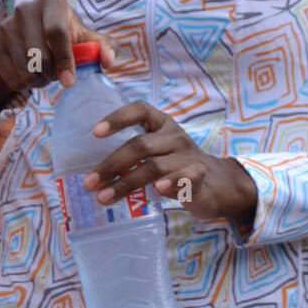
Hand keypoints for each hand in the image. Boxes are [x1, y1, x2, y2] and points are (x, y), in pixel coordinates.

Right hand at [0, 0, 116, 111]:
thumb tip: (107, 61)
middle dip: (51, 74)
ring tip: (45, 75)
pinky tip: (30, 76)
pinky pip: (9, 76)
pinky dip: (22, 84)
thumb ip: (104, 47)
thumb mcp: (88, 40)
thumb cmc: (68, 37)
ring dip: (37, 80)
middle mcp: (25, 8)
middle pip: (38, 53)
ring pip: (23, 68)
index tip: (70, 81)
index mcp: (51, 2)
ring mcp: (6, 25)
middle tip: (57, 77)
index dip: (64, 60)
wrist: (35, 37)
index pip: (56, 32)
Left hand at [83, 100, 258, 230]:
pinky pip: (184, 178)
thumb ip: (133, 156)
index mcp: (162, 124)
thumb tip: (94, 176)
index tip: (95, 133)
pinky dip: (170, 184)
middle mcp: (175, 136)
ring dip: (126, 183)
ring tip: (104, 198)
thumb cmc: (176, 166)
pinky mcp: (200, 177)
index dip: (117, 118)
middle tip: (89, 183)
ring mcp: (188, 156)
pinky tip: (156, 191)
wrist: (217, 184)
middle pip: (140, 145)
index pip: (140, 110)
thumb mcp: (157, 151)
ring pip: (154, 167)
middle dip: (111, 165)